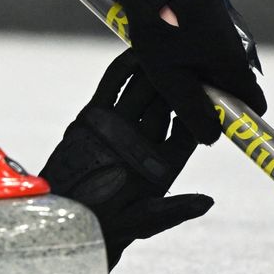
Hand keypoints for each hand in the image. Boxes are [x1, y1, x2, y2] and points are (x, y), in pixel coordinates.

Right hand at [41, 49, 212, 268]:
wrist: (63, 219)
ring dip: (153, 69)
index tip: (210, 92)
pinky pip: (111, 87)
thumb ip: (173, 210)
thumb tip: (207, 202)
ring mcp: (119, 127)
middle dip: (179, 82)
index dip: (199, 111)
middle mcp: (144, 141)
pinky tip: (134, 54)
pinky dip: (123, 70)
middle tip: (191, 56)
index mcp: (163, 163)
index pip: (187, 130)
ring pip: (142, 91)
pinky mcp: (94, 117)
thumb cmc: (106, 227)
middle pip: (166, 104)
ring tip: (165, 46)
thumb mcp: (144, 220)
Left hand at [114, 0, 265, 143]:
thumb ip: (194, 111)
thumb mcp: (171, 78)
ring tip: (170, 57)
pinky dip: (195, 48)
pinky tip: (172, 38)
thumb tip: (212, 137)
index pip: (254, 103)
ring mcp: (231, 29)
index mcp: (234, 65)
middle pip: (234, 84)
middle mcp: (241, 47)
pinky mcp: (219, 16)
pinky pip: (211, 44)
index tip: (212, 117)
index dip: (235, 115)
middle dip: (210, 91)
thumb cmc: (161, 28)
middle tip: (178, 83)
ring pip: (220, 63)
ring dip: (200, 67)